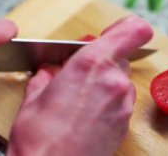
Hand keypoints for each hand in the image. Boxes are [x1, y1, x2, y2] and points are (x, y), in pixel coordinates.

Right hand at [7, 16, 152, 155]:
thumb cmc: (39, 138)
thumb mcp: (34, 97)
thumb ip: (46, 76)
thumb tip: (49, 71)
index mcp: (92, 64)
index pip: (133, 31)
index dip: (125, 28)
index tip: (112, 32)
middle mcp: (115, 82)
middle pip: (121, 57)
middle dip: (102, 60)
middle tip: (79, 70)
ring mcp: (123, 106)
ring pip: (121, 80)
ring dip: (104, 82)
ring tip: (79, 97)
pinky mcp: (124, 125)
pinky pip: (120, 102)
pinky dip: (107, 100)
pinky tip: (84, 113)